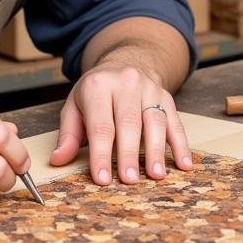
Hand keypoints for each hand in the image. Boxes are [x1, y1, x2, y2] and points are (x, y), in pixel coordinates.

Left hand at [49, 62, 192, 184]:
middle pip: (129, 123)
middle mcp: (126, 83)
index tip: (102, 179)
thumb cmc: (96, 92)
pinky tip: (184, 164)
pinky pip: (175, 121)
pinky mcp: (166, 97)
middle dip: (129, 154)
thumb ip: (68, 134)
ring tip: (156, 175)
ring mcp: (149, 89)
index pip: (100, 125)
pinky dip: (181, 144)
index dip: (101, 153)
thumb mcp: (75, 105)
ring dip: (157, 150)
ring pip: (155, 121)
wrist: (125, 62)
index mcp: (98, 86)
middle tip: (129, 180)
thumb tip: (58, 160)